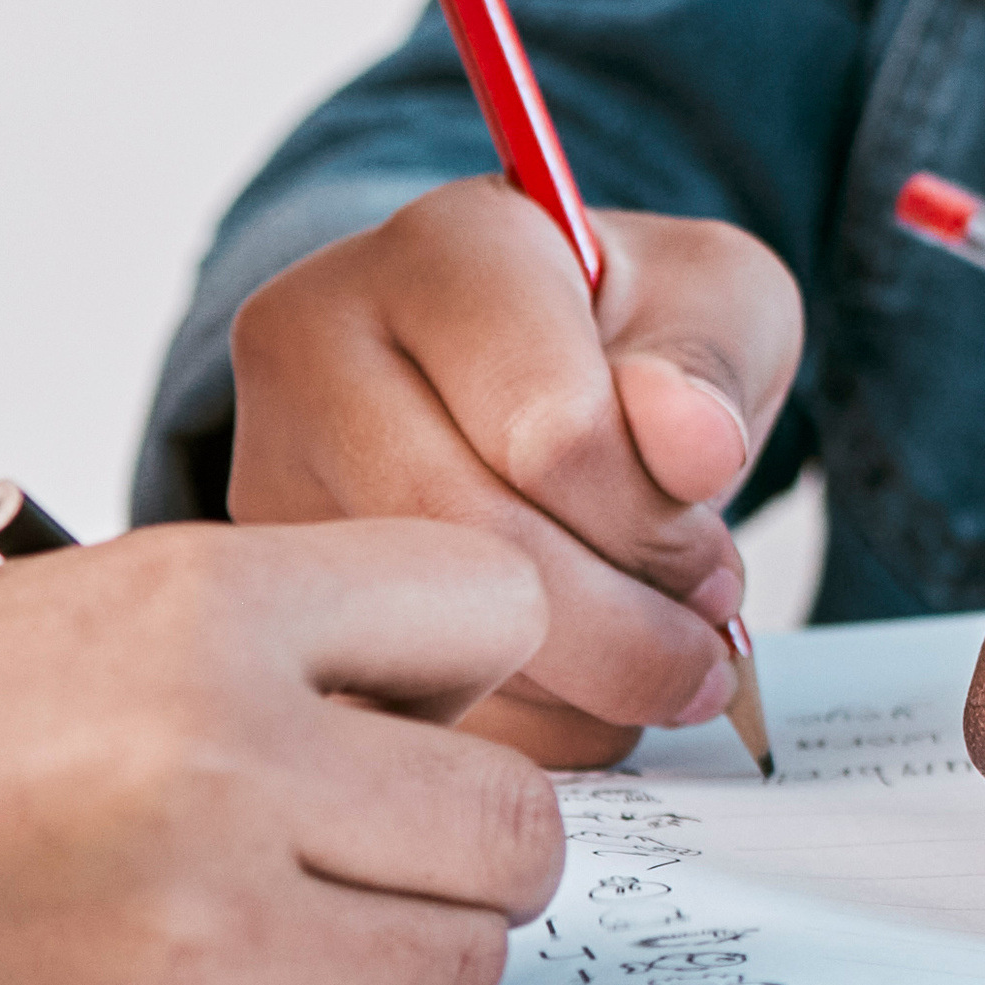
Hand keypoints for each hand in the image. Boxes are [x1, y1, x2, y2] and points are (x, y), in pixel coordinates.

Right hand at [0, 517, 575, 984]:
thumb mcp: (28, 632)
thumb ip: (229, 643)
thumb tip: (419, 697)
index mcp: (187, 596)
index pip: (489, 604)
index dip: (446, 669)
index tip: (392, 708)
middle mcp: (220, 737)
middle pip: (521, 804)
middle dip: (457, 835)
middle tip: (356, 846)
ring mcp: (206, 908)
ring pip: (468, 939)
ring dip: (402, 940)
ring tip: (274, 923)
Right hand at [222, 179, 800, 761]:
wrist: (518, 377)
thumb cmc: (622, 335)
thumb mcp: (714, 304)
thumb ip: (713, 366)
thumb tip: (693, 450)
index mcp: (444, 253)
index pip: (552, 427)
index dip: (656, 525)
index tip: (712, 557)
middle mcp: (319, 347)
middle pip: (472, 538)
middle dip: (619, 631)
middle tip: (700, 656)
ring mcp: (270, 478)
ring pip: (423, 636)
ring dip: (571, 692)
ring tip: (643, 666)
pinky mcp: (270, 591)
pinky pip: (389, 704)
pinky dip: (506, 730)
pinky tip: (568, 696)